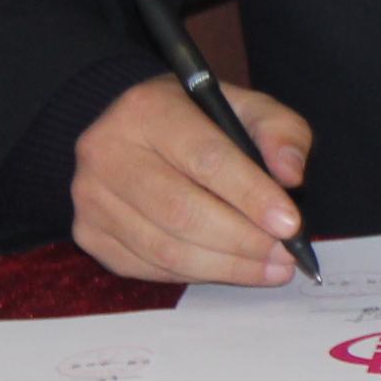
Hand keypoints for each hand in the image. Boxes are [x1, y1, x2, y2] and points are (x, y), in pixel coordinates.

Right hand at [71, 77, 313, 285]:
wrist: (136, 131)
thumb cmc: (200, 121)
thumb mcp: (247, 107)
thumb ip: (280, 132)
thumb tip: (291, 175)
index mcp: (148, 109)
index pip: (206, 159)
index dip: (252, 196)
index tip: (291, 224)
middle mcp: (107, 151)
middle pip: (182, 211)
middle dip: (243, 241)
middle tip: (286, 256)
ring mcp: (92, 196)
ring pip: (164, 247)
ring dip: (226, 266)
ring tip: (271, 268)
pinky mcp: (89, 232)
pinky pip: (148, 266)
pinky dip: (196, 274)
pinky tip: (230, 268)